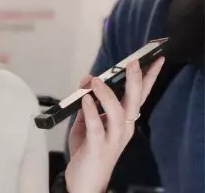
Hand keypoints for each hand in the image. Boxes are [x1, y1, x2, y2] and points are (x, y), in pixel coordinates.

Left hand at [64, 57, 164, 192]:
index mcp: (123, 121)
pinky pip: (96, 127)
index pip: (139, 96)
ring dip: (107, 94)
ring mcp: (113, 139)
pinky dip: (91, 112)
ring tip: (96, 80)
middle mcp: (123, 129)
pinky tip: (85, 100)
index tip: (154, 60)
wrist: (86, 181)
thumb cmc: (89, 151)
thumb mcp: (87, 122)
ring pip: (117, 113)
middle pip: (134, 102)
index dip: (147, 78)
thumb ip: (88, 103)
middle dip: (135, 81)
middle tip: (134, 62)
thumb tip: (87, 82)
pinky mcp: (98, 147)